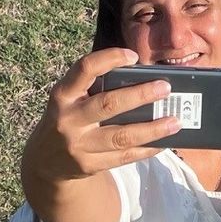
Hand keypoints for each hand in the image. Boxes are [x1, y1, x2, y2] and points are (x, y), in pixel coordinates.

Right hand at [25, 48, 180, 183]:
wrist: (45, 160)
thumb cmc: (69, 117)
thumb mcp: (70, 97)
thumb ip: (95, 87)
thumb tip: (144, 78)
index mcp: (63, 94)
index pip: (84, 69)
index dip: (110, 58)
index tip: (133, 56)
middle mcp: (68, 119)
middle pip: (108, 104)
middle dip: (140, 95)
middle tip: (166, 88)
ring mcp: (78, 145)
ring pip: (121, 136)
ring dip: (152, 129)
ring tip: (175, 121)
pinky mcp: (89, 165)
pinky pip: (123, 157)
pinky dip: (146, 149)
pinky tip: (164, 142)